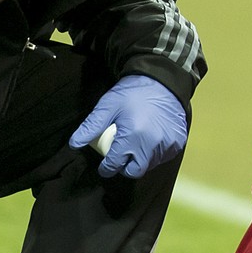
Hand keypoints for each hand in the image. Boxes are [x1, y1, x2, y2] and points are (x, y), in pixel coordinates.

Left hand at [69, 74, 187, 178]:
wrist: (162, 81)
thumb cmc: (132, 93)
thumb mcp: (107, 107)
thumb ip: (90, 127)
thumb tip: (74, 144)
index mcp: (133, 137)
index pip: (116, 164)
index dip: (106, 167)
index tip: (104, 166)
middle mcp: (152, 145)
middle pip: (134, 171)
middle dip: (124, 167)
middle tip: (119, 157)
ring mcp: (168, 145)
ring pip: (149, 165)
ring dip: (139, 160)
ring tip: (134, 144)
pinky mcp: (177, 142)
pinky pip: (163, 157)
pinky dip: (154, 154)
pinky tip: (149, 140)